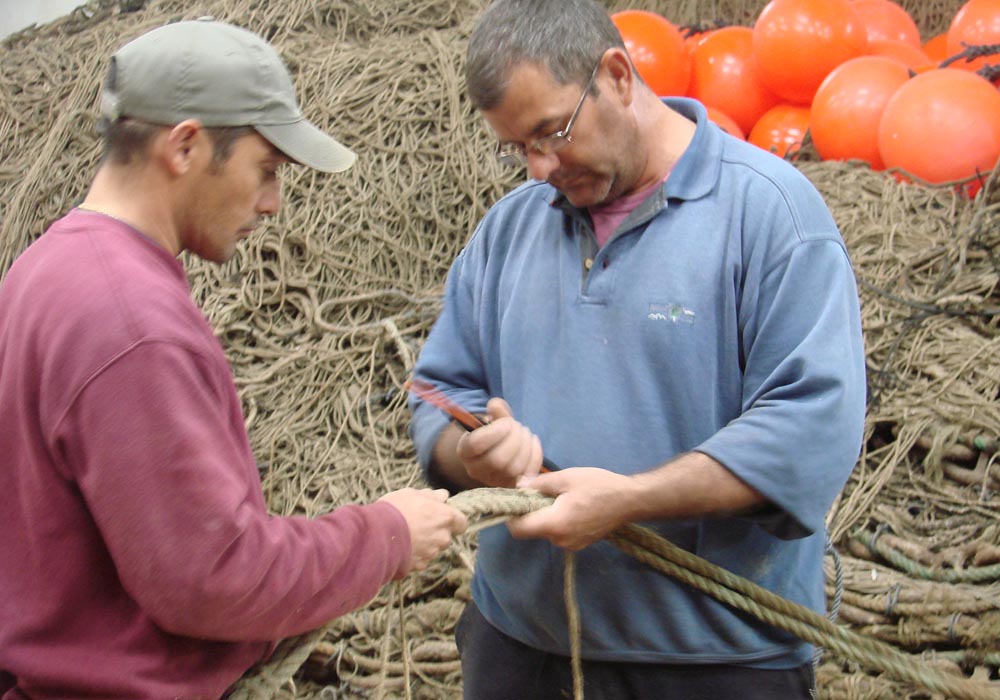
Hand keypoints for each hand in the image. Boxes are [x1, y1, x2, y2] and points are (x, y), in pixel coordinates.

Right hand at [378, 488, 467, 573]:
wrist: (376, 536)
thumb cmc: (394, 510)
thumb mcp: (411, 494)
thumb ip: (430, 495)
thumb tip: (443, 496)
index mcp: (445, 517)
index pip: (462, 522)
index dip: (453, 520)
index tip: (442, 516)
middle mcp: (443, 537)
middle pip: (446, 536)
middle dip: (436, 531)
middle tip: (419, 524)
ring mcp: (432, 553)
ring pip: (434, 548)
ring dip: (425, 543)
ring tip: (407, 534)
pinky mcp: (420, 565)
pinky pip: (422, 558)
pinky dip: (415, 554)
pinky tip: (402, 545)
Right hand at [455, 397, 542, 487]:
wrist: (495, 451)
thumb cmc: (493, 433)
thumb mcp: (492, 419)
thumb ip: (496, 411)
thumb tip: (495, 405)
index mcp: (464, 451)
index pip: (476, 445)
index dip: (495, 431)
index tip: (507, 422)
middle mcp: (475, 470)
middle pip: (497, 460)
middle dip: (514, 439)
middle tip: (518, 426)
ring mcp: (494, 482)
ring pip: (513, 468)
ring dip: (525, 446)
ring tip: (525, 432)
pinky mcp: (511, 486)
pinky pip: (527, 474)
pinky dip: (535, 455)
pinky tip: (533, 441)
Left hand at [506, 468, 636, 550]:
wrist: (630, 500)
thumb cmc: (599, 486)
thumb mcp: (566, 478)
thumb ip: (539, 484)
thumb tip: (518, 485)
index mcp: (555, 524)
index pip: (519, 530)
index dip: (511, 516)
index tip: (514, 500)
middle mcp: (560, 540)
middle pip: (532, 530)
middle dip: (529, 512)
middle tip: (537, 491)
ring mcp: (571, 545)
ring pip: (545, 531)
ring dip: (544, 515)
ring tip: (558, 496)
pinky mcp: (580, 543)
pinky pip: (559, 533)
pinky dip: (556, 520)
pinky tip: (569, 505)